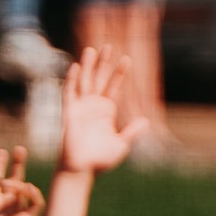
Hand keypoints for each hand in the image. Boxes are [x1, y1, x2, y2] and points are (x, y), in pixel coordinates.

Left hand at [0, 148, 43, 215]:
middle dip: (17, 163)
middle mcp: (5, 203)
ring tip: (9, 184)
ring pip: (23, 189)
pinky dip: (33, 194)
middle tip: (19, 149)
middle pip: (14, 179)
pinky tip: (26, 188)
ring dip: (17, 183)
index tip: (1, 151)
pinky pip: (35, 203)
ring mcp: (17, 211)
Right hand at [59, 47, 148, 174]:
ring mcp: (81, 108)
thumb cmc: (101, 160)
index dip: (119, 74)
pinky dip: (72, 80)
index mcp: (106, 112)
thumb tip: (145, 121)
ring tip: (91, 49)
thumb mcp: (121, 144)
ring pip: (85, 82)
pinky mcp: (70, 112)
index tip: (127, 59)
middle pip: (99, 79)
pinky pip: (69, 93)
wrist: (82, 169)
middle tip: (109, 46)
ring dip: (88, 66)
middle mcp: (93, 106)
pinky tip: (76, 67)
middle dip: (103, 63)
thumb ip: (131, 132)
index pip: (114, 88)